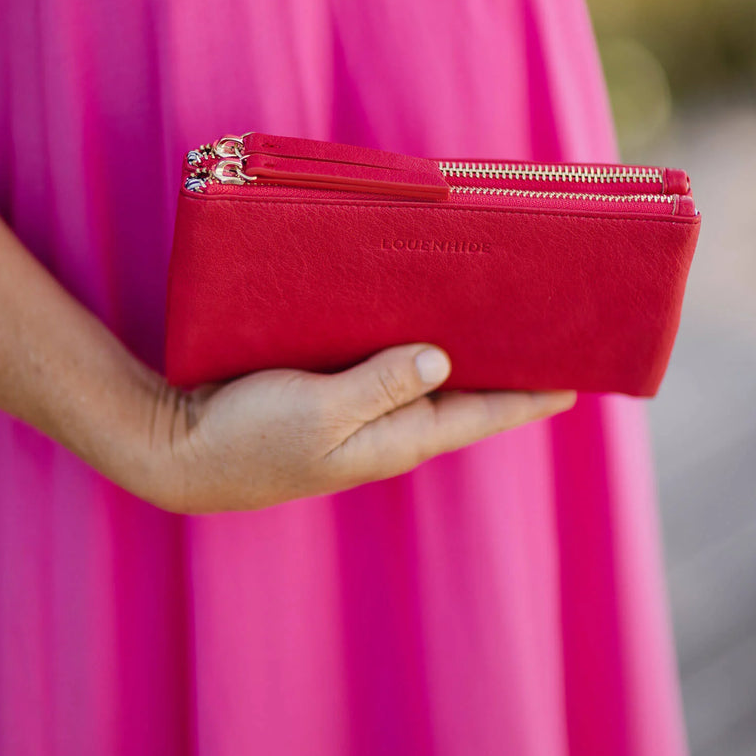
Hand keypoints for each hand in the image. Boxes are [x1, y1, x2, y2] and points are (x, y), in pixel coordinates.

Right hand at [135, 344, 576, 513]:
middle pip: (458, 391)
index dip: (528, 396)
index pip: (479, 414)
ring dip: (454, 346)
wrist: (180, 448)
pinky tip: (410, 307)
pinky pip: (382, 360)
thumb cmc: (249, 439)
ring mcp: (357, 408)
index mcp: (397, 436)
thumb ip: (381, 384)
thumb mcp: (320, 414)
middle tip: (539, 324)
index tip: (575, 378)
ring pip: (421, 372)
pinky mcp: (329, 387)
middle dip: (499, 364)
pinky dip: (404, 338)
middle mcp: (387, 424)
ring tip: (487, 307)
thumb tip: (443, 357)